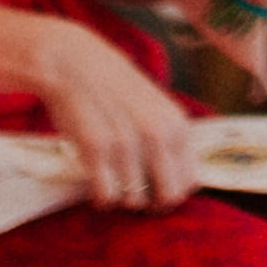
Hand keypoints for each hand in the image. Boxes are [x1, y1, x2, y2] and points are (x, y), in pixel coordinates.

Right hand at [22, 26, 202, 211]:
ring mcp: (128, 143)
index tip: (157, 189)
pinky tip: (97, 182)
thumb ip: (170, 138)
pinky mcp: (97, 149)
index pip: (190, 182)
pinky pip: (106, 196)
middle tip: (135, 192)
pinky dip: (101, 197)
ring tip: (112, 178)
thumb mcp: (157, 108)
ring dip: (122, 197)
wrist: (76, 65)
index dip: (174, 192)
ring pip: (134, 200)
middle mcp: (158, 135)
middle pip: (167, 197)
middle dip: (152, 202)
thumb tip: (181, 180)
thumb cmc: (116, 88)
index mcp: (178, 125)